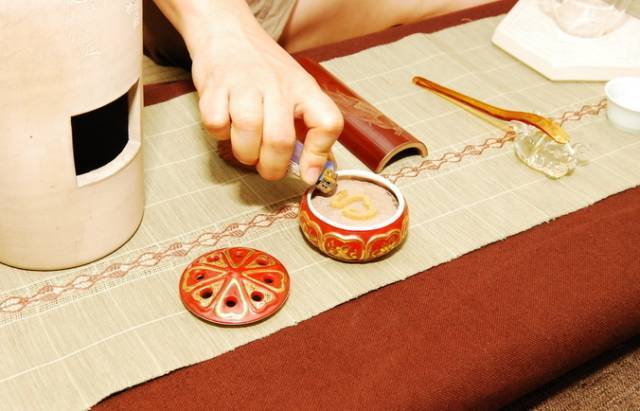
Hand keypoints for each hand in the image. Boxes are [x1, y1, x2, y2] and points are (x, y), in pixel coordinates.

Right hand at [187, 9, 342, 183]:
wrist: (229, 32)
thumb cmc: (264, 69)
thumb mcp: (296, 90)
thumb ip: (307, 127)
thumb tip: (312, 172)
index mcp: (304, 88)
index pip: (327, 122)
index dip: (319, 154)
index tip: (308, 173)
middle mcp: (277, 85)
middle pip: (280, 139)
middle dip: (272, 167)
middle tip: (268, 169)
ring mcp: (244, 84)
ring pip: (248, 133)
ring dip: (246, 154)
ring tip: (246, 150)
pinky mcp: (215, 87)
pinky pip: (216, 125)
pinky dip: (220, 135)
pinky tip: (226, 125)